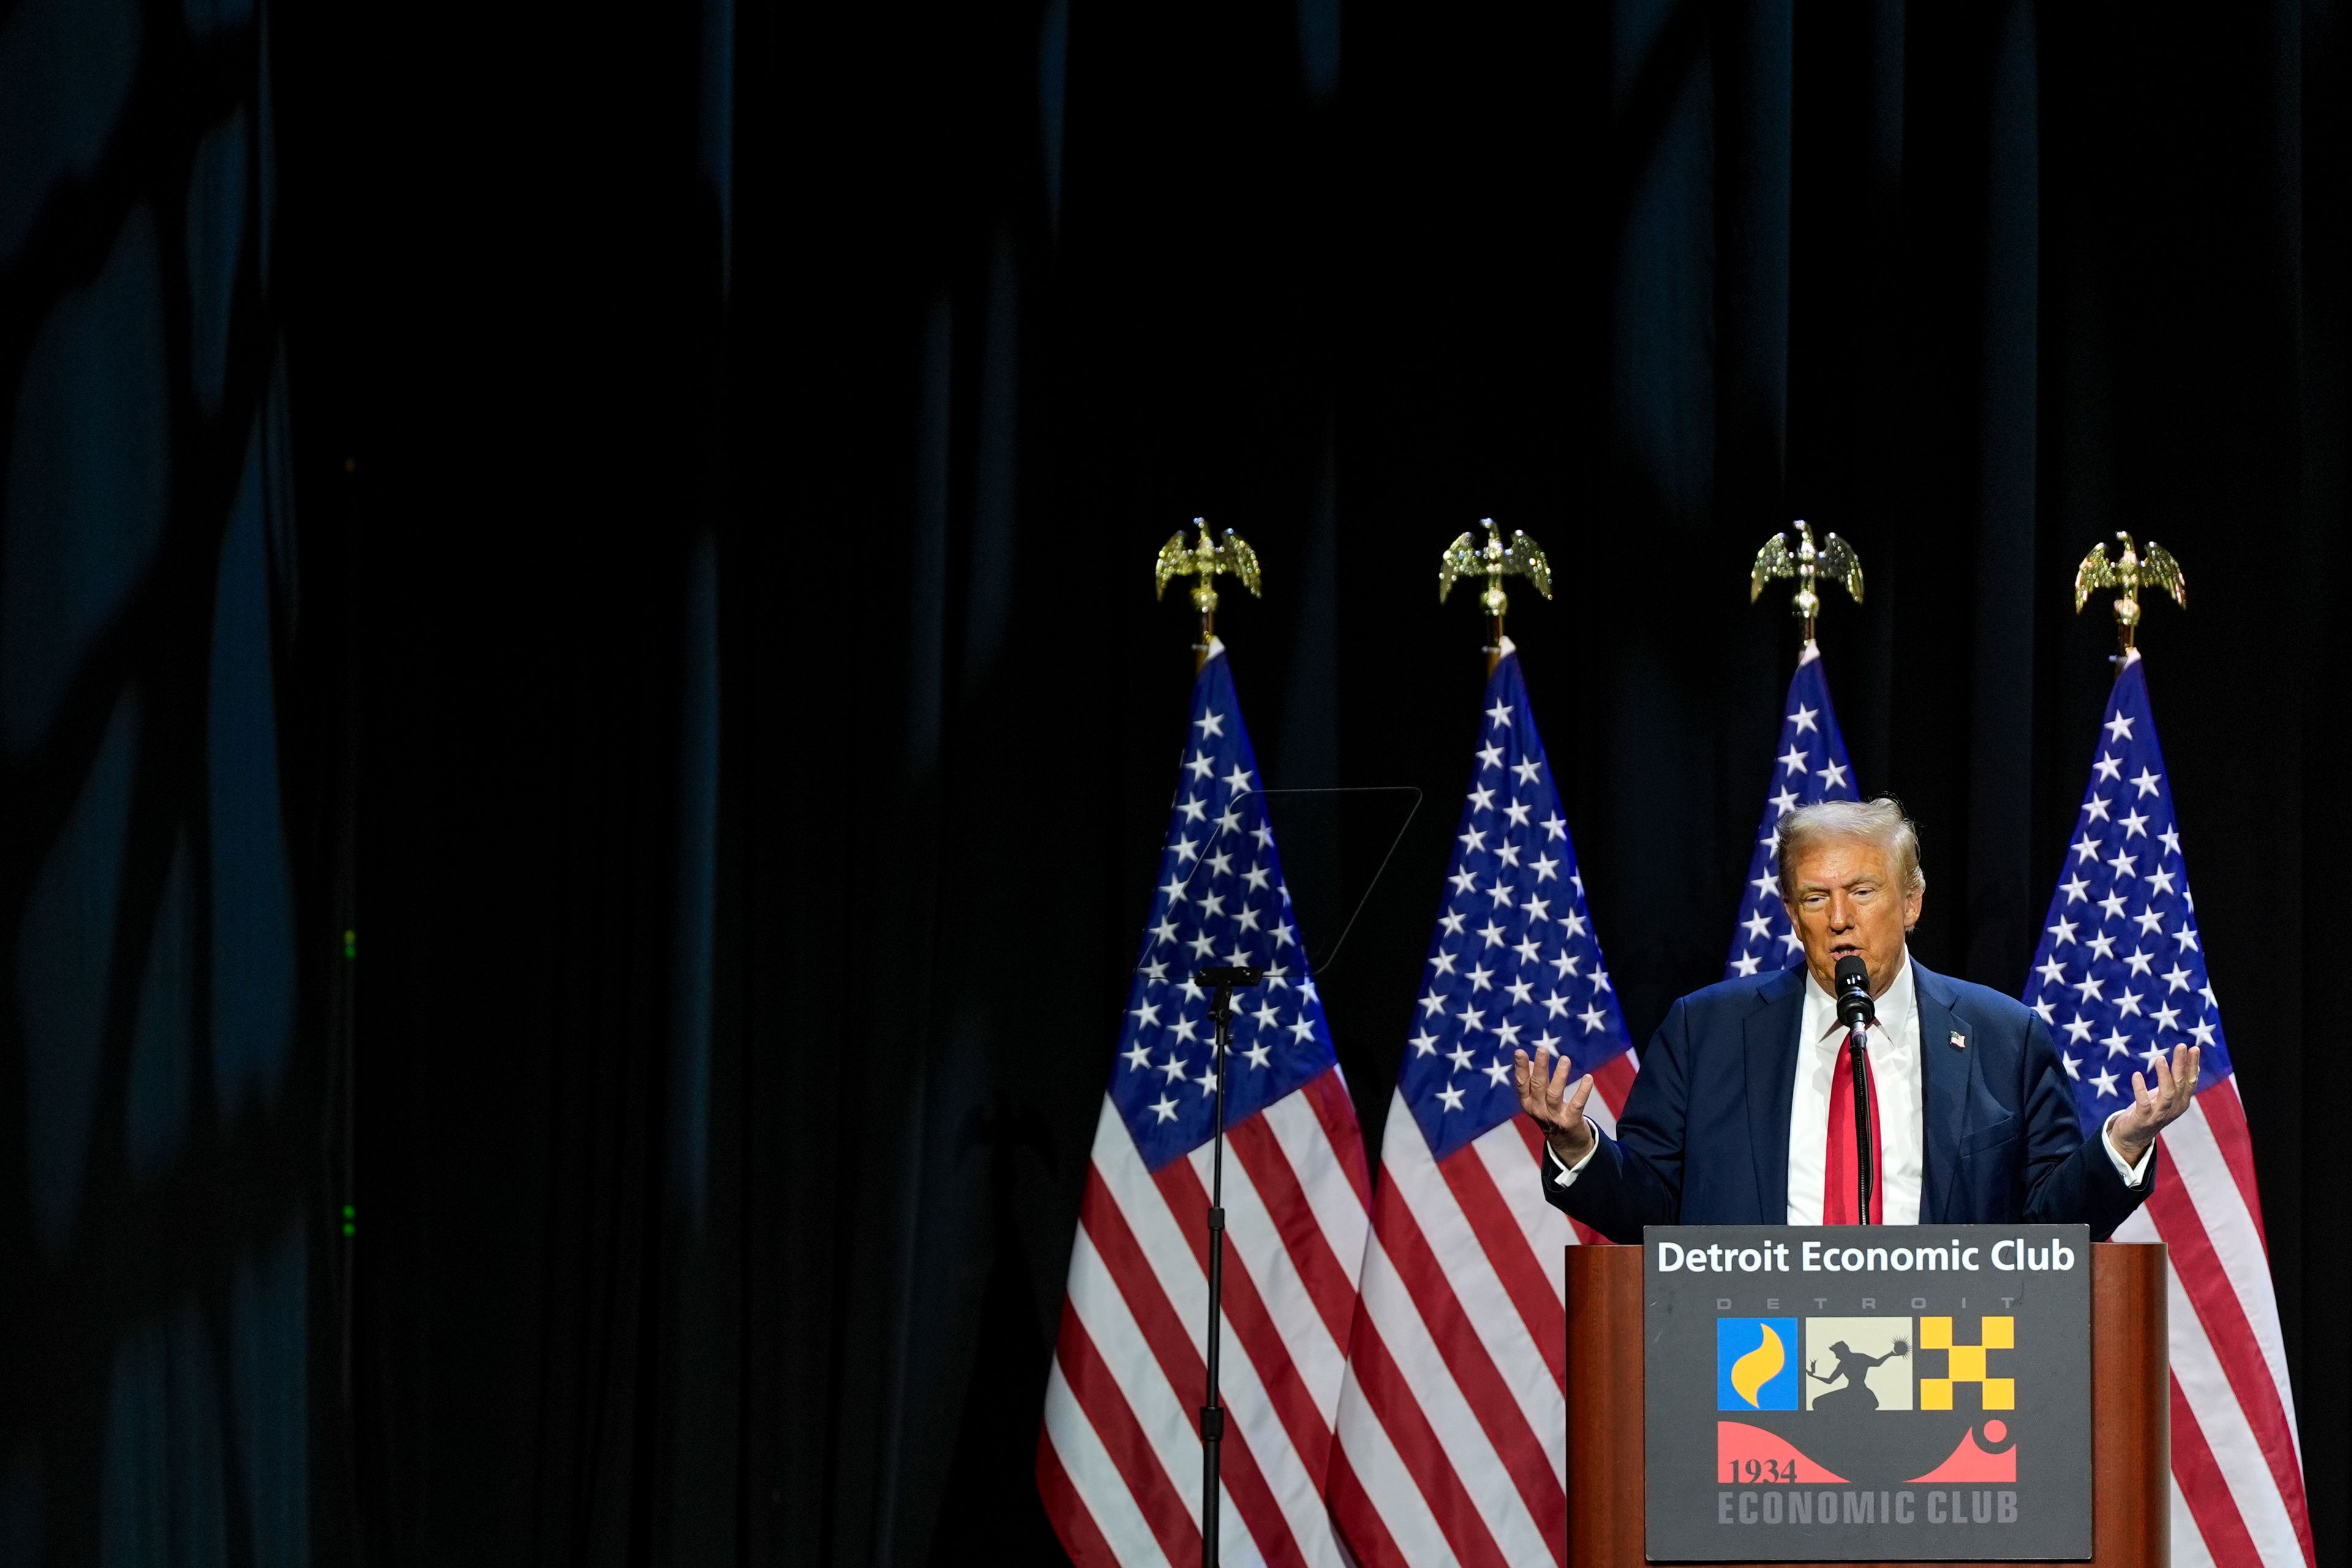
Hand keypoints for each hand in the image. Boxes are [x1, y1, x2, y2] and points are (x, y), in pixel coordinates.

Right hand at [1512, 1046, 1595, 1165]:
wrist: (1565, 1145)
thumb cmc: (1550, 1115)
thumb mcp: (1537, 1100)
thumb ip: (1532, 1082)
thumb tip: (1530, 1061)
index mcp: (1528, 1103)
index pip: (1522, 1083)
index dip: (1520, 1068)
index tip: (1520, 1052)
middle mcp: (1538, 1110)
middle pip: (1538, 1086)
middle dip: (1540, 1067)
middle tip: (1543, 1049)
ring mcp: (1553, 1117)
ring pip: (1554, 1094)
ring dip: (1560, 1076)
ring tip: (1565, 1059)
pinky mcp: (1570, 1122)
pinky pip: (1576, 1105)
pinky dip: (1582, 1091)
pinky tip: (1589, 1078)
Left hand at [2106, 1043, 2199, 1165]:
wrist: (2133, 1137)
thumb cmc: (2150, 1112)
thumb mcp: (2167, 1097)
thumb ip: (2179, 1084)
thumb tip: (2195, 1067)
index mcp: (2181, 1102)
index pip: (2190, 1081)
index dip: (2193, 1065)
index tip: (2194, 1048)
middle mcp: (2173, 1109)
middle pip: (2180, 1084)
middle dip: (2181, 1064)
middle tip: (2181, 1046)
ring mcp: (2159, 1115)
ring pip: (2167, 1094)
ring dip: (2164, 1075)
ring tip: (2160, 1058)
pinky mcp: (2142, 1119)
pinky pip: (2143, 1104)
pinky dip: (2140, 1089)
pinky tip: (2136, 1075)